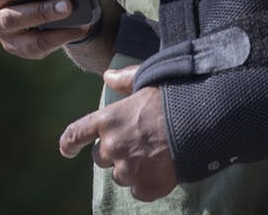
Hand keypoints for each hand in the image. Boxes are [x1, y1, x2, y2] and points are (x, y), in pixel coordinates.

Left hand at [59, 66, 177, 200]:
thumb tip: (107, 76)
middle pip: (99, 158)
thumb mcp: (145, 81)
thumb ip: (123, 80)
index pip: (76, 134)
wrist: (200, 123)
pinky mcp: (145, 187)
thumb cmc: (171, 99)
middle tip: (134, 144)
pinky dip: (146, 184)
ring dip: (131, 169)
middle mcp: (111, 146)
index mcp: (107, 120)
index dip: (69, 143)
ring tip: (152, 155)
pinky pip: (138, 191)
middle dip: (112, 153)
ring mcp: (128, 169)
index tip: (66, 150)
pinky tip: (160, 170)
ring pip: (120, 176)